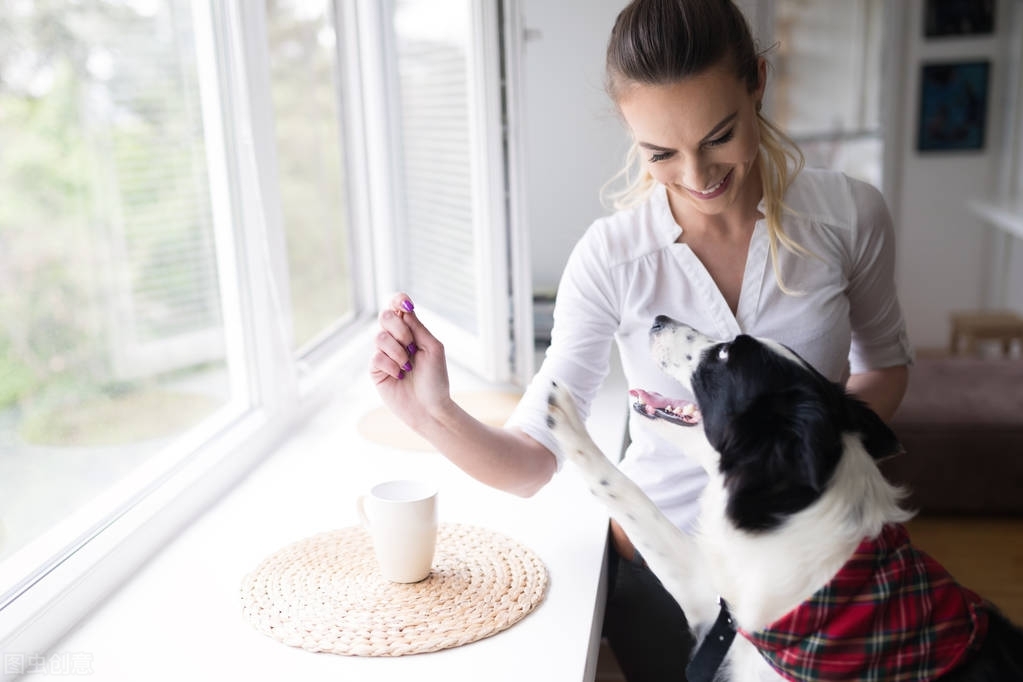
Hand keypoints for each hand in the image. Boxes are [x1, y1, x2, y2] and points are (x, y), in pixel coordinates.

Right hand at [369, 293, 452, 429]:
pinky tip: (400, 376)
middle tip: (412, 345)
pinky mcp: (376, 369)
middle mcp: (396, 339)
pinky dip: (391, 366)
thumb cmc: (436, 379)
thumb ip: (418, 327)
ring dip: (398, 352)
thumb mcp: (432, 348)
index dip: (399, 301)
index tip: (406, 305)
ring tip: (408, 367)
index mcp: (411, 331)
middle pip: (385, 316)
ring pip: (379, 337)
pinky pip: (376, 357)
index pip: (398, 307)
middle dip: (400, 330)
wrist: (430, 408)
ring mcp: (384, 353)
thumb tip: (403, 310)